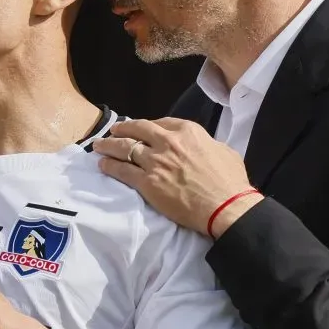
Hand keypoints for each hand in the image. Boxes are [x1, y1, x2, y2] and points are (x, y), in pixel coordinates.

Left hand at [92, 118, 262, 237]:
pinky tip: (102, 165)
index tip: (140, 130)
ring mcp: (155, 161)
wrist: (225, 206)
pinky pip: (122, 171)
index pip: (160, 123)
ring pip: (124, 148)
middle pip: (137, 130)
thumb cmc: (230, 181)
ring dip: (108, 145)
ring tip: (98, 146)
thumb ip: (206, 143)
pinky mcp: (147, 182)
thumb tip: (202, 146)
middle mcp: (168, 142)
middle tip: (113, 131)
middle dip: (122, 129)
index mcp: (188, 131)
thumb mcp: (223, 150)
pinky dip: (109, 166)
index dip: (147, 126)